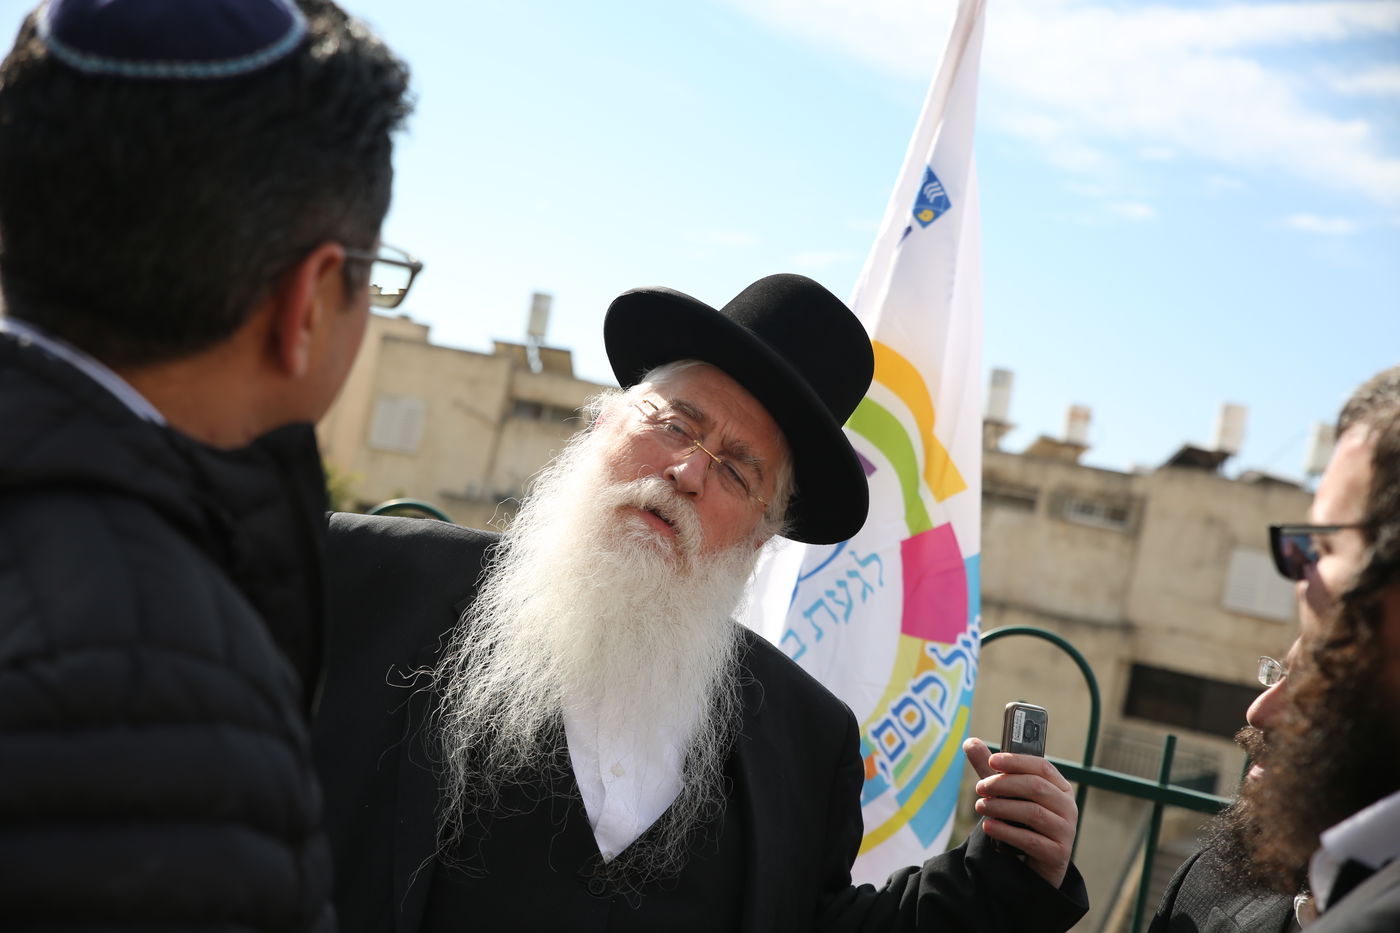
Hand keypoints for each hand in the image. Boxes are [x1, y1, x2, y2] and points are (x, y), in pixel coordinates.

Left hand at [962, 736, 1076, 887]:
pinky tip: (988, 826)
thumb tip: (970, 743)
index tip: (993, 760)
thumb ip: (991, 771)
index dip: (1016, 761)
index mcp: (1060, 788)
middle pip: (1036, 787)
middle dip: (1004, 784)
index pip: (1042, 767)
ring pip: (1033, 812)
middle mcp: (1068, 807)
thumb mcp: (1008, 795)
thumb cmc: (1023, 823)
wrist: (1033, 866)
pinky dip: (1006, 831)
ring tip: (981, 806)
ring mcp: (1065, 831)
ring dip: (1002, 807)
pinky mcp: (1057, 854)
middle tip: (979, 787)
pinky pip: (1030, 840)